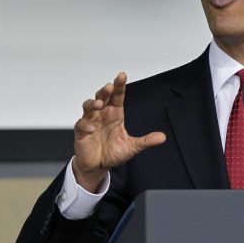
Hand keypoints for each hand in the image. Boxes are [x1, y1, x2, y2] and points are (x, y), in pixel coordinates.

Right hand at [72, 72, 165, 190]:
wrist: (99, 166)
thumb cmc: (113, 153)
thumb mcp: (132, 147)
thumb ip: (146, 141)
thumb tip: (162, 137)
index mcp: (115, 114)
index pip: (117, 96)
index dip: (119, 86)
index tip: (122, 76)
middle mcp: (103, 115)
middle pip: (102, 97)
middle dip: (105, 91)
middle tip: (110, 87)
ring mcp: (91, 122)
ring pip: (89, 107)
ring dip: (93, 104)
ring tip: (99, 104)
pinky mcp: (82, 132)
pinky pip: (81, 125)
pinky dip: (86, 125)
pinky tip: (92, 128)